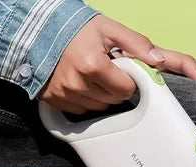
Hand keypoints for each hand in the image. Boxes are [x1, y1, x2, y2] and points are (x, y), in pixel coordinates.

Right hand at [40, 14, 195, 112]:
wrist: (37, 28)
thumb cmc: (74, 27)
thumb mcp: (108, 29)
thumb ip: (136, 43)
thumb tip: (158, 60)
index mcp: (93, 66)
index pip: (126, 89)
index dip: (127, 79)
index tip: (119, 69)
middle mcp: (78, 84)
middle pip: (114, 100)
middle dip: (114, 87)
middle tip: (105, 69)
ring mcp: (65, 94)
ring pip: (99, 107)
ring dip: (100, 94)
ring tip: (91, 74)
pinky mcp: (55, 101)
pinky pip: (81, 110)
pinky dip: (84, 99)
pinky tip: (80, 82)